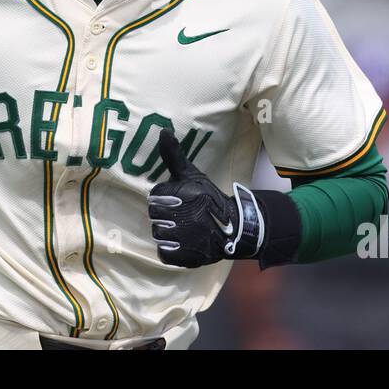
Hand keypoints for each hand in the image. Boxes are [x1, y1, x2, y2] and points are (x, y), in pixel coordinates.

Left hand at [148, 130, 264, 267]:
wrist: (234, 229)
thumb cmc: (208, 198)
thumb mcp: (193, 175)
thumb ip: (174, 156)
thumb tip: (163, 131)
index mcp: (187, 193)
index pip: (155, 195)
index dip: (164, 196)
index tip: (177, 199)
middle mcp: (186, 215)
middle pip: (154, 214)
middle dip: (164, 213)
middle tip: (180, 214)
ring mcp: (186, 238)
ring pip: (158, 233)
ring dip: (167, 231)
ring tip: (183, 228)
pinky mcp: (186, 257)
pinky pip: (163, 252)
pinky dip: (170, 249)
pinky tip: (182, 242)